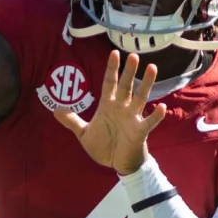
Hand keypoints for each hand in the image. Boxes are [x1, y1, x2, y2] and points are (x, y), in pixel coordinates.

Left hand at [53, 51, 166, 175]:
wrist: (117, 164)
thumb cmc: (104, 146)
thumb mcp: (84, 133)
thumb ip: (72, 121)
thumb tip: (55, 110)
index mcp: (108, 106)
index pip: (109, 83)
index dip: (111, 69)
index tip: (114, 53)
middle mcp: (122, 108)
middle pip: (126, 86)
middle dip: (129, 71)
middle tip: (133, 55)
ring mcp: (132, 118)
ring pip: (140, 98)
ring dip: (146, 84)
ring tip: (152, 68)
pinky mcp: (140, 132)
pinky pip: (149, 122)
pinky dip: (156, 115)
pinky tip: (162, 107)